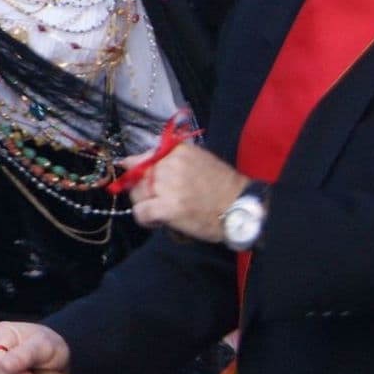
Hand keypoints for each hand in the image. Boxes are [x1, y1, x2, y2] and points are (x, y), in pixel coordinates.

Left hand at [122, 142, 249, 243]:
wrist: (239, 207)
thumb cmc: (221, 186)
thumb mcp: (198, 160)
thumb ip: (171, 159)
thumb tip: (134, 162)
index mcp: (177, 151)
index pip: (140, 158)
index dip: (138, 173)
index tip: (143, 182)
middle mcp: (169, 165)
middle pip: (137, 178)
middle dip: (144, 191)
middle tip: (159, 201)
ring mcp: (168, 186)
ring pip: (137, 195)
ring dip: (145, 205)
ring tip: (162, 212)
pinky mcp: (167, 207)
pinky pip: (141, 212)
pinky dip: (146, 219)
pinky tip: (159, 221)